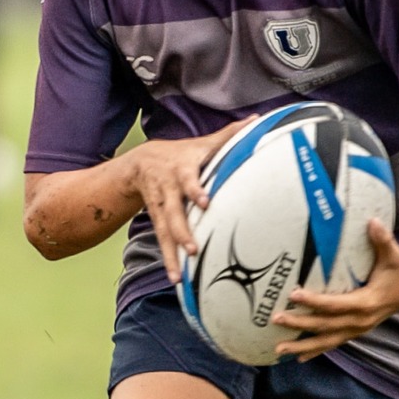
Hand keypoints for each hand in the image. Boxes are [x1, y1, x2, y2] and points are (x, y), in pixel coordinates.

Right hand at [123, 120, 248, 281]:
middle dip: (181, 230)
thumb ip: (229, 134)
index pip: (188, 179)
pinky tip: (176, 278)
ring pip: (165, 231)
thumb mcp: (202, 142)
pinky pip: (163, 242)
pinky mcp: (159, 221)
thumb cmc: (182, 154)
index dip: (194, 190)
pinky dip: (169, 260)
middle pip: (173, 212)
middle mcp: (169, 190)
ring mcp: (162, 208)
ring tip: (180, 271)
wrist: (140, 164)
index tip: (204, 201)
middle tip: (192, 247)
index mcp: (182, 170)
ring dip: (173, 251)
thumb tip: (258, 119)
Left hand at [271, 219, 398, 358]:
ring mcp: (358, 329)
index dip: (314, 301)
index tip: (294, 295)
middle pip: (325, 325)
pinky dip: (315, 350)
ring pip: (326, 341)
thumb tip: (373, 222)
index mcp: (367, 302)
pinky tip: (297, 357)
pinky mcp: (356, 331)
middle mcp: (361, 320)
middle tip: (276, 319)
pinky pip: (333, 343)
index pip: (335, 304)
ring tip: (278, 350)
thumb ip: (382, 240)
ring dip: (302, 346)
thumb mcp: (393, 254)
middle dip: (299, 324)